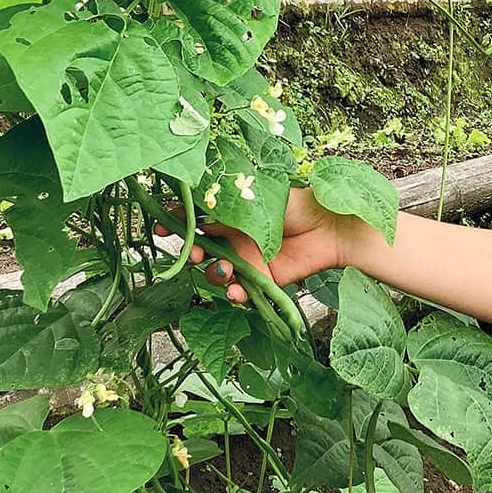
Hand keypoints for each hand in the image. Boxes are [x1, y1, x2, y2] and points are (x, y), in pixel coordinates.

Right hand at [154, 186, 353, 301]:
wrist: (331, 227)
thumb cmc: (299, 204)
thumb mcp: (258, 198)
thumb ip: (228, 206)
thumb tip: (198, 207)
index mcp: (232, 214)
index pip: (197, 218)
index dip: (177, 222)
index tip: (160, 227)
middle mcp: (236, 238)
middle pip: (202, 249)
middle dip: (190, 253)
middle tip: (192, 253)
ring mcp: (249, 260)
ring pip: (217, 273)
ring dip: (214, 275)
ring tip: (224, 271)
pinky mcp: (263, 280)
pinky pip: (241, 292)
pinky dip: (235, 294)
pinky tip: (237, 292)